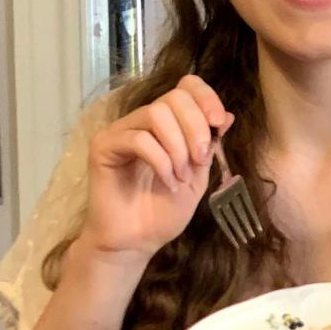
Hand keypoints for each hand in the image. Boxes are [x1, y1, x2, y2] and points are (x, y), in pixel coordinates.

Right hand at [79, 76, 233, 262]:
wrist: (136, 242)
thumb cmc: (164, 211)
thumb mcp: (199, 176)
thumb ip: (209, 145)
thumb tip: (226, 115)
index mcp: (166, 123)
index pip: (186, 86)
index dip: (206, 97)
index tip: (219, 122)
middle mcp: (141, 120)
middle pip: (174, 97)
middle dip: (196, 128)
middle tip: (200, 161)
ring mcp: (120, 131)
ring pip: (156, 113)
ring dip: (178, 147)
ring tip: (182, 176)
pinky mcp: (103, 147)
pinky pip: (139, 139)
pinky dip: (161, 161)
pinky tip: (168, 182)